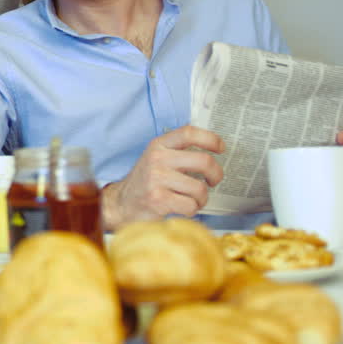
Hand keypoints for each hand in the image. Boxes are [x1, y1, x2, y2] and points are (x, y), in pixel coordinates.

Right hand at [100, 126, 224, 229]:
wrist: (121, 204)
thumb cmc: (146, 183)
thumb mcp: (157, 159)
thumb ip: (178, 151)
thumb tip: (212, 149)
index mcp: (159, 145)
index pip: (189, 133)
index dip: (211, 139)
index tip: (221, 148)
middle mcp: (157, 158)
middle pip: (204, 161)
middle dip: (216, 175)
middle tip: (213, 181)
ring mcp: (156, 178)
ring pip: (200, 188)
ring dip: (201, 199)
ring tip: (192, 200)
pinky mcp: (157, 199)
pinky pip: (190, 205)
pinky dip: (191, 210)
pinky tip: (182, 208)